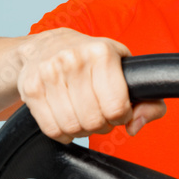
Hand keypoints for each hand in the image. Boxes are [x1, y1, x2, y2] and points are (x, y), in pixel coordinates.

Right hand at [16, 28, 166, 143]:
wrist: (46, 45)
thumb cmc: (92, 60)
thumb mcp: (124, 69)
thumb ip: (147, 100)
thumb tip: (135, 126)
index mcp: (102, 53)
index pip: (117, 107)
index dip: (121, 116)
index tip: (117, 109)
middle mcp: (74, 59)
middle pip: (94, 120)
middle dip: (101, 125)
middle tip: (99, 114)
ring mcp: (49, 73)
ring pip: (72, 127)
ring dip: (81, 130)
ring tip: (82, 115)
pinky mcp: (31, 88)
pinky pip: (51, 129)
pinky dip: (62, 133)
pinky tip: (66, 119)